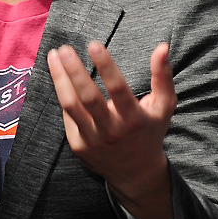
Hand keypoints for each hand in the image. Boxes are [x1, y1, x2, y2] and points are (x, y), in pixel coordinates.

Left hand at [47, 41, 176, 218]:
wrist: (135, 173)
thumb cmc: (149, 132)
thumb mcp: (164, 107)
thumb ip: (163, 76)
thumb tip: (162, 46)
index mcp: (133, 118)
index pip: (118, 88)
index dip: (106, 66)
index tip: (94, 45)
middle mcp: (112, 130)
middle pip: (88, 97)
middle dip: (73, 70)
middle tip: (64, 49)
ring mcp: (92, 139)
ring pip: (70, 105)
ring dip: (59, 79)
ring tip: (54, 57)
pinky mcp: (78, 145)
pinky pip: (68, 116)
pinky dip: (63, 95)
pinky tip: (61, 78)